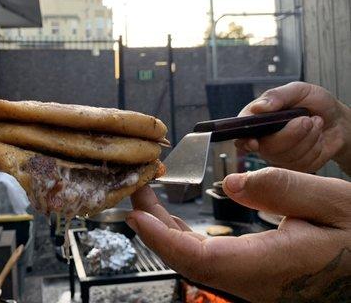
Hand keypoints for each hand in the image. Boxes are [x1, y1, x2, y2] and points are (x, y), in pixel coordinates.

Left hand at [128, 169, 350, 302]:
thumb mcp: (333, 202)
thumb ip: (283, 189)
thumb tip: (231, 185)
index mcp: (270, 265)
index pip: (201, 258)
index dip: (162, 237)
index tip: (137, 214)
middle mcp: (254, 282)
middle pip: (188, 260)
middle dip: (154, 227)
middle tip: (137, 191)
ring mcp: (251, 283)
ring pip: (194, 262)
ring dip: (165, 231)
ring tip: (148, 200)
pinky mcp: (252, 277)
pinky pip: (208, 261)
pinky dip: (183, 238)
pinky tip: (175, 222)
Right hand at [235, 82, 350, 173]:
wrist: (338, 121)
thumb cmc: (315, 103)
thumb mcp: (298, 90)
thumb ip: (277, 95)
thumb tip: (258, 107)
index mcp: (258, 120)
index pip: (242, 133)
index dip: (246, 140)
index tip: (255, 142)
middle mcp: (264, 139)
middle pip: (268, 147)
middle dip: (292, 133)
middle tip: (306, 119)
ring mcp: (278, 155)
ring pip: (287, 156)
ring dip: (308, 138)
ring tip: (314, 124)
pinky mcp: (294, 166)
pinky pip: (301, 163)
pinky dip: (315, 149)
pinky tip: (317, 138)